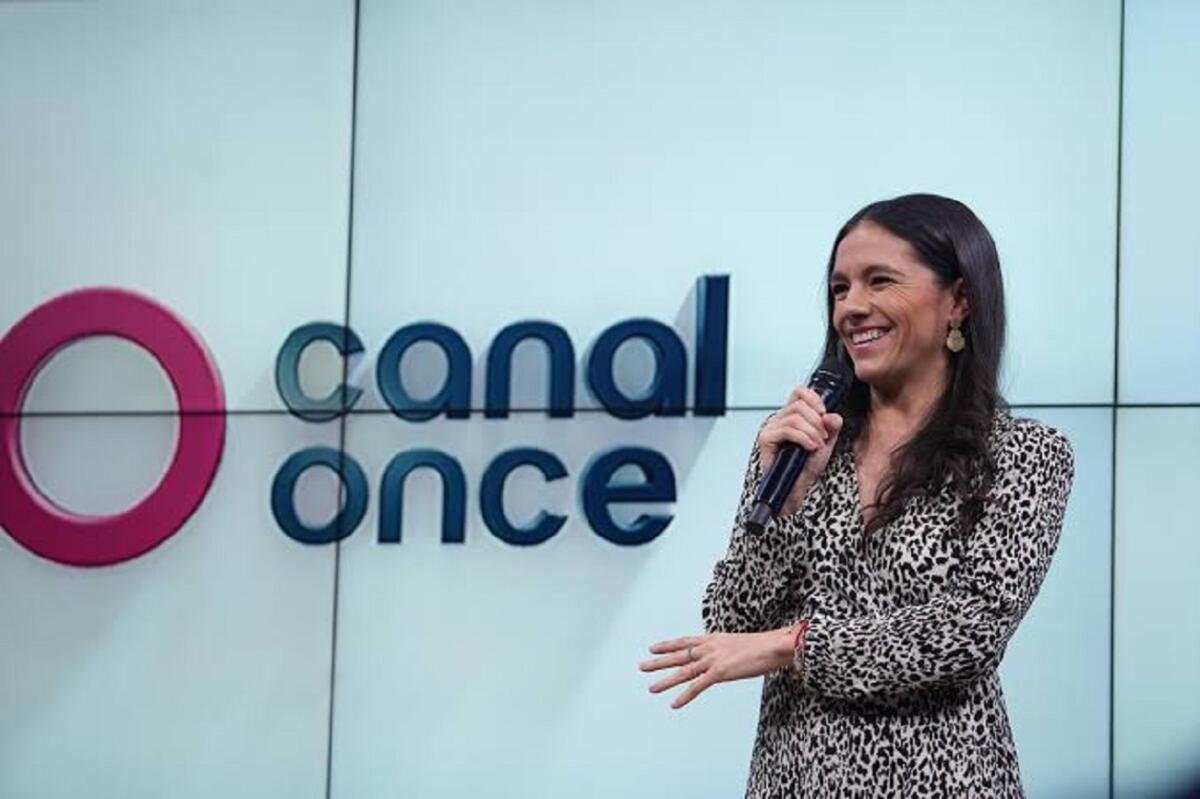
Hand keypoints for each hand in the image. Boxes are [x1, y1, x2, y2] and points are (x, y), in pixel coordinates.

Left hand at [639, 628, 794, 708]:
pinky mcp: (721, 672)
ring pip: (684, 671)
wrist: (776, 644)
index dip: (668, 645)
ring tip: (651, 688)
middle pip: (679, 655)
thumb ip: (728, 650)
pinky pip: (698, 686)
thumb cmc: (764, 645)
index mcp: (713, 639)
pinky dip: (685, 696)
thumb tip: (725, 656)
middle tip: (642, 667)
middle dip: (659, 661)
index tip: (653, 647)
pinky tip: (674, 704)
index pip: (685, 641)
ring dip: (666, 680)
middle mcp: (710, 647)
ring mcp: (714, 659)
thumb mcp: (739, 644)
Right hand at [757, 387, 843, 515]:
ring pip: (794, 417)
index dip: (813, 398)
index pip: (799, 392)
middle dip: (816, 421)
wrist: (798, 487)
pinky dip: (803, 438)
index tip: (824, 413)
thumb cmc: (807, 466)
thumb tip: (831, 416)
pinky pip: (787, 430)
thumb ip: (832, 427)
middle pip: (799, 404)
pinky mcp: (766, 439)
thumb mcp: (826, 443)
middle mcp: (780, 419)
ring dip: (811, 431)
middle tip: (823, 436)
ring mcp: (771, 428)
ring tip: (818, 445)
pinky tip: (811, 447)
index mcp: (792, 415)